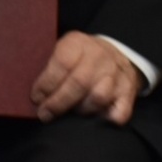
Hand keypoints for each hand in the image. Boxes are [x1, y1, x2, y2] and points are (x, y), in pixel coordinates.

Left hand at [30, 31, 144, 123]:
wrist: (114, 53)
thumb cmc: (79, 57)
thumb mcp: (64, 49)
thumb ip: (50, 64)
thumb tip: (33, 90)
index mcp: (78, 43)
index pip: (62, 63)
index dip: (47, 83)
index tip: (36, 98)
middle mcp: (99, 56)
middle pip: (78, 83)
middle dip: (58, 103)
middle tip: (45, 114)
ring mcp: (116, 74)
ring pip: (98, 98)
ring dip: (80, 110)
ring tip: (69, 113)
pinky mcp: (128, 92)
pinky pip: (120, 112)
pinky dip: (107, 118)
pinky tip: (95, 118)